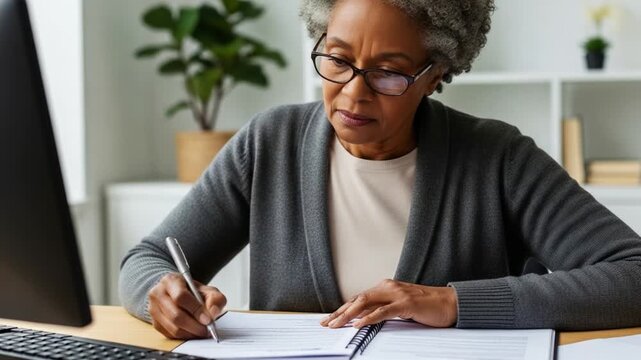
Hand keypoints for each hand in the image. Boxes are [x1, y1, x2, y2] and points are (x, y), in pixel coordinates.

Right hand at [148, 272, 226, 338]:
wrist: (175, 292)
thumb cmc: (190, 291)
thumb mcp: (206, 289)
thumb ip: (215, 298)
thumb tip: (213, 312)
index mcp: (170, 281)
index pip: (181, 297)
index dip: (195, 310)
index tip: (207, 319)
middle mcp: (158, 294)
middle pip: (175, 315)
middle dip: (194, 326)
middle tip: (207, 329)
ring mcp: (154, 309)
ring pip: (173, 328)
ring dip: (190, 333)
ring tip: (202, 331)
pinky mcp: (155, 323)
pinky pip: (170, 335)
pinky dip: (184, 336)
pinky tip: (193, 332)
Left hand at [320, 279, 457, 328]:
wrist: (450, 303)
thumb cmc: (427, 306)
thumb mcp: (400, 307)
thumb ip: (384, 309)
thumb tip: (365, 320)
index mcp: (386, 287)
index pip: (358, 298)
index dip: (342, 308)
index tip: (330, 318)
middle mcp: (388, 287)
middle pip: (358, 299)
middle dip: (340, 312)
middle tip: (326, 323)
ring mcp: (397, 294)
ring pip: (366, 303)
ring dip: (348, 314)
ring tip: (336, 324)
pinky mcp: (406, 303)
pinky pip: (383, 311)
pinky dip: (368, 317)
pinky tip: (358, 323)